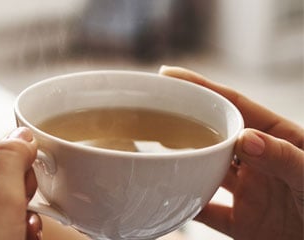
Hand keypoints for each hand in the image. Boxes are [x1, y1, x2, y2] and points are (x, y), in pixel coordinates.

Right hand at [160, 66, 303, 239]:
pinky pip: (205, 211)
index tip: (170, 76)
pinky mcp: (243, 223)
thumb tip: (244, 139)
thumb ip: (282, 157)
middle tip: (150, 112)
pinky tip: (163, 199)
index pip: (236, 106)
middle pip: (214, 136)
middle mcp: (260, 162)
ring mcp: (250, 192)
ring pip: (204, 171)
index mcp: (279, 138)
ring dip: (180, 163)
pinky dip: (184, 206)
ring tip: (150, 151)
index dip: (202, 89)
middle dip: (183, 122)